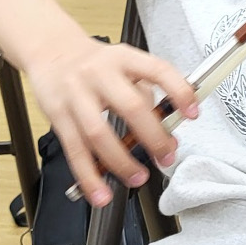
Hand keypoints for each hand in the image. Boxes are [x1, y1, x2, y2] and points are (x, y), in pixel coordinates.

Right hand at [24, 33, 198, 206]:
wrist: (52, 51)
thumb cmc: (94, 63)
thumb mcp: (124, 63)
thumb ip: (145, 90)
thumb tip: (167, 126)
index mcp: (124, 58)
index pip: (158, 70)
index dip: (179, 91)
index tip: (193, 113)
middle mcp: (100, 74)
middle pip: (131, 107)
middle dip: (153, 137)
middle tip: (166, 156)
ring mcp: (76, 94)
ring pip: (99, 133)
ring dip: (121, 163)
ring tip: (138, 178)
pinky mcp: (57, 115)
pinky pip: (74, 151)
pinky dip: (89, 177)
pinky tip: (101, 193)